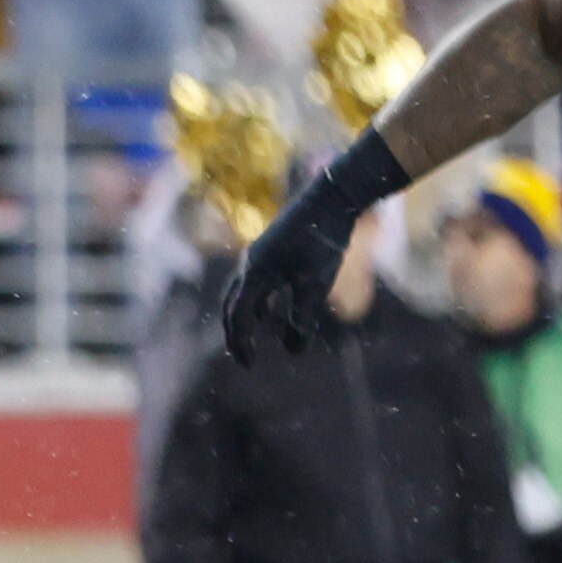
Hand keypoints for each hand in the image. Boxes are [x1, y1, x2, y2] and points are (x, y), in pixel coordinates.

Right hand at [221, 132, 405, 364]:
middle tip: (245, 357)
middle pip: (230, 306)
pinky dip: (254, 301)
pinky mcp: (268, 249)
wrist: (331, 197)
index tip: (251, 365)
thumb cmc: (323, 241)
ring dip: (241, 317)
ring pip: (238, 292)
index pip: (238, 317)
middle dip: (235, 333)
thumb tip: (293, 351)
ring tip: (250, 337)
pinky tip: (269, 309)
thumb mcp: (315, 285)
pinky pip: (251, 281)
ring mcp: (257, 254)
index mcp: (255, 274)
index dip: (241, 343)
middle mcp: (249, 264)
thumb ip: (303, 319)